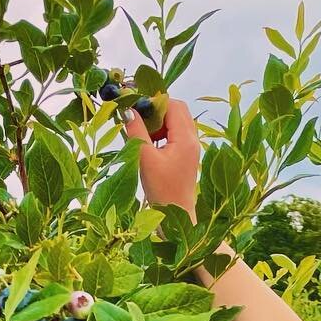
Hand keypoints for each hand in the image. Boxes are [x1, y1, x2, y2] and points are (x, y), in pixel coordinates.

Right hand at [123, 96, 199, 219]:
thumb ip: (136, 132)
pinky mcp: (187, 156)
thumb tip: (128, 110)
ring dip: (159, 123)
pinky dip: (163, 133)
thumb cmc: (161, 191)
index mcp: (186, 138)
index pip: (172, 105)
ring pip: (177, 121)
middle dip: (157, 111)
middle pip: (177, 110)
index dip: (154, 103)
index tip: (136, 109)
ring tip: (145, 136)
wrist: (176, 217)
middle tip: (140, 122)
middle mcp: (193, 140)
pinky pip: (177, 134)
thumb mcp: (145, 159)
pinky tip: (151, 146)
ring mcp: (192, 148)